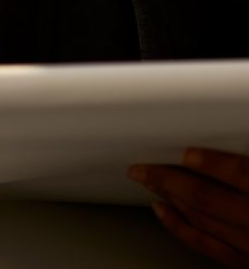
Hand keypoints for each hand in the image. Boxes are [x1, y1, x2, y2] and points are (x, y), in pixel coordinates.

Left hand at [129, 148, 248, 266]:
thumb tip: (239, 134)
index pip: (244, 176)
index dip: (213, 163)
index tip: (187, 151)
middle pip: (212, 201)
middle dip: (171, 180)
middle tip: (143, 166)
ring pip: (205, 223)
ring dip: (171, 199)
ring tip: (148, 180)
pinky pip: (209, 248)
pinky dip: (181, 228)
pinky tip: (163, 211)